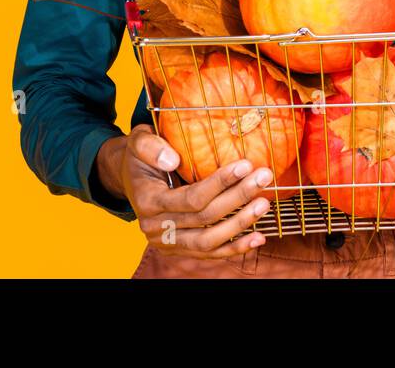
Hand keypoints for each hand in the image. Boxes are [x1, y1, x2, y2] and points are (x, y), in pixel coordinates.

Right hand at [105, 125, 275, 258]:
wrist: (130, 178)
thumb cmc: (140, 156)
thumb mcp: (138, 141)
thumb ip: (150, 146)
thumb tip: (172, 160)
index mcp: (147, 201)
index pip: (191, 198)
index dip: (220, 183)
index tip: (245, 164)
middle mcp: (156, 228)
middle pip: (205, 218)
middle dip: (238, 197)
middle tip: (263, 177)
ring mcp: (168, 243)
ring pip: (209, 240)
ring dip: (240, 223)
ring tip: (264, 203)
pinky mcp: (180, 249)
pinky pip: (210, 253)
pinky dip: (235, 248)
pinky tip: (258, 237)